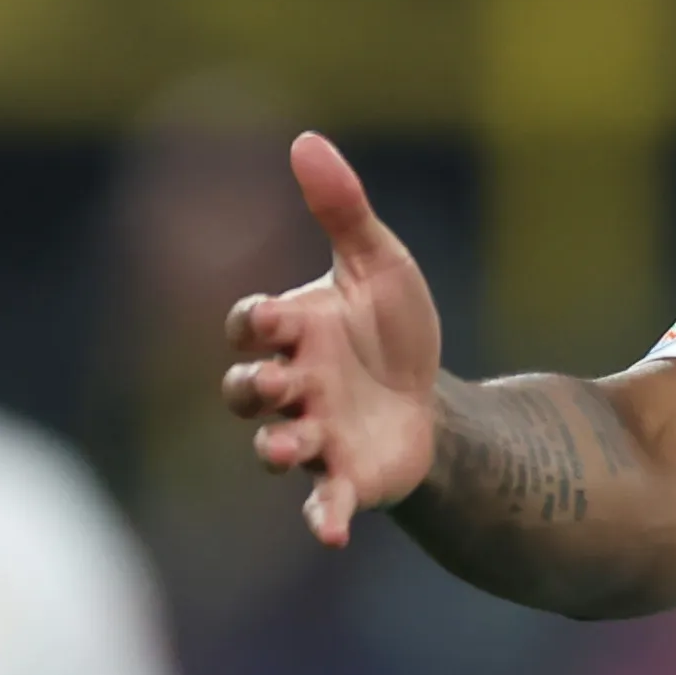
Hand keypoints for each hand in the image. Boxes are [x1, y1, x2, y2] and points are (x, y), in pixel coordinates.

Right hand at [221, 131, 450, 548]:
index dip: (255, 323)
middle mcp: (291, 387)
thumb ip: (343, 210)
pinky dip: (321, 519)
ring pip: (276, 446)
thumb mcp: (379, 265)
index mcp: (293, 332)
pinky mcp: (343, 479)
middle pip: (246, 391)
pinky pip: (321, 503)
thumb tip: (306, 139)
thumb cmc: (391, 330)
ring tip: (286, 446)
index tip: (273, 319)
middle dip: (253, 386)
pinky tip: (330, 534)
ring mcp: (313, 436)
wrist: (429, 398)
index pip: (252, 325)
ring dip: (276, 446)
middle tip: (273, 381)